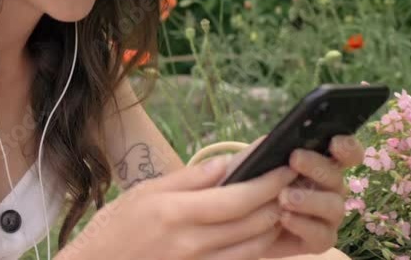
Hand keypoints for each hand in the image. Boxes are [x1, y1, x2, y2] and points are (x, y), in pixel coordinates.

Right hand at [58, 149, 298, 259]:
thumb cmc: (115, 227)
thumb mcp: (145, 192)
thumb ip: (191, 178)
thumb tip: (230, 163)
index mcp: (176, 214)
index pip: (238, 198)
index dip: (268, 181)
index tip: (286, 164)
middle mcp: (192, 244)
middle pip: (254, 223)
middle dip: (281, 198)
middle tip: (295, 178)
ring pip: (256, 247)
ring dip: (277, 223)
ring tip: (286, 199)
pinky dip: (261, 245)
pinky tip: (264, 229)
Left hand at [261, 134, 365, 257]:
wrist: (239, 221)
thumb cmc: (250, 184)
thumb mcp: (252, 163)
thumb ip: (266, 150)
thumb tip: (275, 140)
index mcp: (320, 165)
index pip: (346, 153)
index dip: (347, 147)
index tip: (334, 143)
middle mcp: (330, 189)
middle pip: (337, 176)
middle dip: (318, 167)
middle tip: (295, 160)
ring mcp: (328, 216)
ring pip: (334, 206)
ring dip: (310, 199)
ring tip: (284, 197)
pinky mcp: (320, 240)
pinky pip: (322, 234)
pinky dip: (303, 225)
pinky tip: (284, 218)